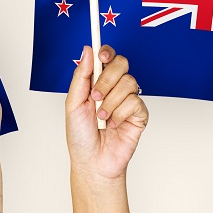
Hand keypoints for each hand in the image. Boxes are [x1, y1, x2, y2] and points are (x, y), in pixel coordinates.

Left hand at [65, 45, 148, 182]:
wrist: (92, 162)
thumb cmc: (80, 136)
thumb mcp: (73, 103)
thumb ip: (81, 76)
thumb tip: (88, 50)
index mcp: (98, 82)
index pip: (107, 58)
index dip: (107, 52)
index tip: (101, 56)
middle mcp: (114, 88)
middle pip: (121, 64)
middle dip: (106, 80)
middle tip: (95, 96)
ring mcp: (128, 100)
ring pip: (129, 83)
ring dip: (111, 102)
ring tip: (102, 117)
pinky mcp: (139, 114)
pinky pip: (135, 102)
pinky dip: (120, 114)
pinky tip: (113, 124)